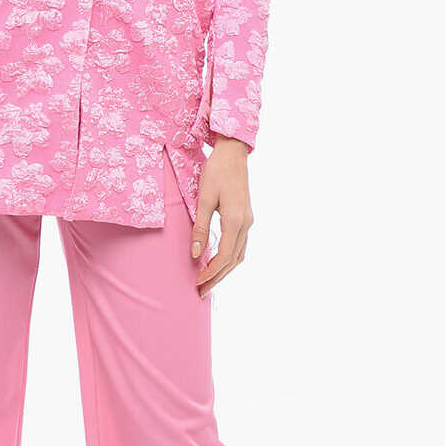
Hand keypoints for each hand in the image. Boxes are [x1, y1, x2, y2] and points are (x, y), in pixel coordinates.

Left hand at [190, 136, 252, 295]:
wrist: (233, 152)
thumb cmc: (216, 171)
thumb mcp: (204, 199)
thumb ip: (201, 228)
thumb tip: (196, 254)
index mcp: (236, 220)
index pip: (224, 256)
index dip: (211, 273)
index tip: (197, 283)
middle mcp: (246, 223)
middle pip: (233, 260)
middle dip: (217, 278)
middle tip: (201, 292)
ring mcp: (248, 221)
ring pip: (239, 255)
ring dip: (225, 271)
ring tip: (209, 283)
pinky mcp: (246, 217)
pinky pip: (240, 245)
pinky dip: (230, 259)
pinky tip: (219, 263)